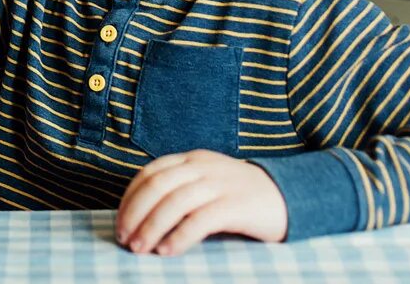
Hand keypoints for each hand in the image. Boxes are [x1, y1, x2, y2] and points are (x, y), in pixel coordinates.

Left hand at [115, 150, 287, 255]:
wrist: (290, 196)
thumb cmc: (241, 197)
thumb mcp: (207, 183)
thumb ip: (180, 190)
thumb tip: (140, 217)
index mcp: (192, 160)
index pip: (150, 173)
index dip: (130, 197)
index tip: (119, 221)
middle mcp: (203, 167)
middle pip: (158, 186)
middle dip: (135, 213)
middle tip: (124, 238)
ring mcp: (221, 184)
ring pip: (175, 202)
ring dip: (152, 227)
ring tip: (140, 248)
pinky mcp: (237, 205)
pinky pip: (201, 219)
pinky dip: (180, 236)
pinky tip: (168, 250)